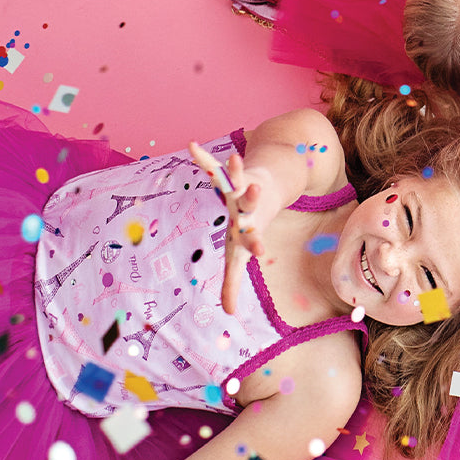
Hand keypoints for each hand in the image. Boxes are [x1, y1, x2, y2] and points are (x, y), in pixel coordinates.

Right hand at [188, 141, 276, 314]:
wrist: (269, 191)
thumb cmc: (249, 228)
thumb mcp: (239, 255)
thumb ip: (233, 283)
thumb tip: (230, 313)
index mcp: (249, 229)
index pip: (253, 239)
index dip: (256, 246)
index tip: (261, 252)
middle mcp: (248, 208)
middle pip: (250, 204)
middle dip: (251, 199)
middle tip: (255, 192)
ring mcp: (241, 188)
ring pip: (237, 179)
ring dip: (235, 170)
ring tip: (234, 157)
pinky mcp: (233, 174)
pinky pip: (213, 166)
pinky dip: (203, 157)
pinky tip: (190, 145)